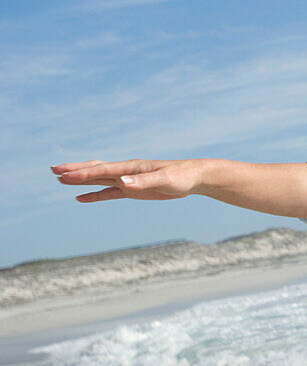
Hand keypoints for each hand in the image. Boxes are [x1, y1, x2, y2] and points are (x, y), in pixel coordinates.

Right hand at [52, 159, 206, 202]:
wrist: (194, 178)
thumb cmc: (182, 176)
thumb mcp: (164, 180)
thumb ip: (143, 181)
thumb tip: (122, 182)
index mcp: (131, 168)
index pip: (102, 169)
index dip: (82, 173)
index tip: (63, 175)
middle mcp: (126, 172)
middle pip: (95, 170)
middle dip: (74, 170)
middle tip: (53, 170)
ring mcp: (128, 181)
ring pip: (99, 179)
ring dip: (80, 180)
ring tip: (60, 180)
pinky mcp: (133, 191)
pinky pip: (109, 193)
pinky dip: (94, 195)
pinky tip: (81, 198)